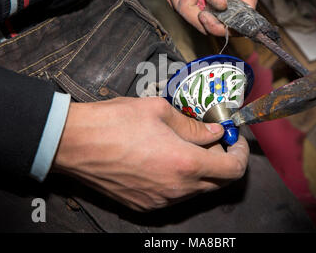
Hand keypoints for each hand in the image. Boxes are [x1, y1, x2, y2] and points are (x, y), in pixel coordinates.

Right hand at [53, 97, 248, 211]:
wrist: (75, 143)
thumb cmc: (115, 121)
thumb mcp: (160, 111)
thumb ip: (193, 126)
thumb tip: (213, 133)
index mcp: (185, 164)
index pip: (233, 170)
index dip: (240, 154)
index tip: (234, 140)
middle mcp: (177, 189)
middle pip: (218, 183)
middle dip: (223, 162)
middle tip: (214, 141)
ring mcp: (160, 200)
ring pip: (196, 190)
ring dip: (201, 171)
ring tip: (186, 147)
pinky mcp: (143, 205)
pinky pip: (174, 195)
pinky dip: (180, 180)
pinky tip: (165, 160)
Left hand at [160, 0, 259, 35]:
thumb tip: (219, 4)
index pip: (237, 24)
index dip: (219, 26)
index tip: (203, 15)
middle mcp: (227, 2)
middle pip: (208, 25)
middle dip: (190, 8)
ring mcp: (208, 3)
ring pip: (189, 17)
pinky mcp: (192, 0)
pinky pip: (177, 6)